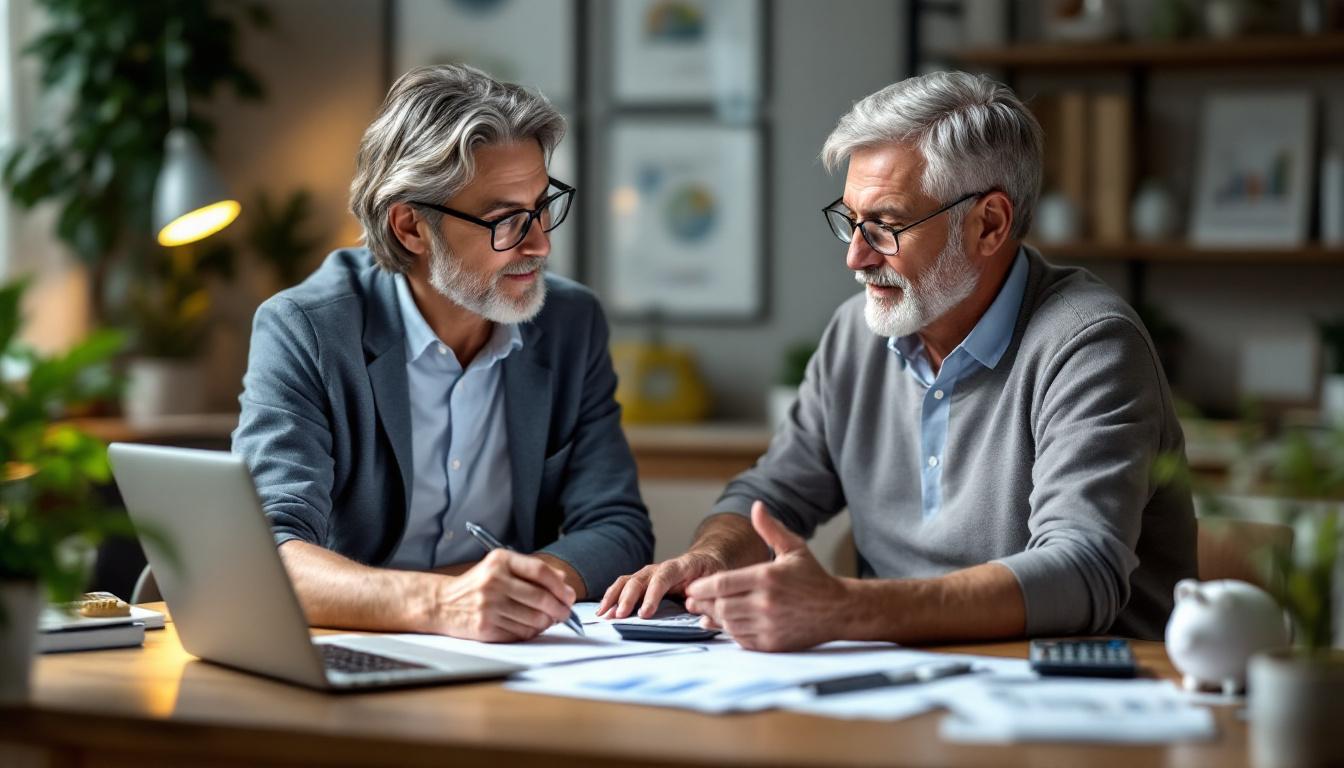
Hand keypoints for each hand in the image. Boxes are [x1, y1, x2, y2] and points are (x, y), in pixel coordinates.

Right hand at [429, 550, 575, 641]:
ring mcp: (489, 606)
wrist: (442, 603)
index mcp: (500, 561)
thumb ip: (530, 571)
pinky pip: (521, 633)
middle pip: (541, 598)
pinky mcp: (486, 627)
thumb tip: (562, 582)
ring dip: (547, 622)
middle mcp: (494, 581)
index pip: (540, 571)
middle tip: (565, 612)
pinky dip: (531, 632)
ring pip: (534, 619)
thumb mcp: (500, 567)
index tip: (569, 595)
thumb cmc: (477, 585)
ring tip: (548, 620)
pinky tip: (529, 626)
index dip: (560, 586)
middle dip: (560, 608)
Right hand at [597, 550, 727, 618]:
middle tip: (620, 616)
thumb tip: (698, 612)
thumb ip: (709, 597)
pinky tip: (603, 610)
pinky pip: (623, 586)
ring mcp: (650, 573)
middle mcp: (661, 567)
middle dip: (628, 598)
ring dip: (614, 597)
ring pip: (628, 581)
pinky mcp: (643, 581)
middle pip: (640, 579)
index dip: (652, 595)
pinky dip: (612, 597)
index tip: (645, 613)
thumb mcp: (717, 584)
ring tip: (604, 614)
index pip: (663, 577)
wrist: (707, 560)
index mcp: (683, 566)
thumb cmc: (712, 575)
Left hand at [684, 501, 851, 651]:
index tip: (692, 587)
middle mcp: (766, 603)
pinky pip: (740, 639)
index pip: (721, 584)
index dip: (701, 588)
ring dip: (714, 618)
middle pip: (720, 606)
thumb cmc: (813, 578)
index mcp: (767, 577)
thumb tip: (756, 506)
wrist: (838, 610)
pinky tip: (726, 624)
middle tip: (692, 602)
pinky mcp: (772, 643)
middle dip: (702, 604)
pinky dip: (730, 632)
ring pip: (728, 624)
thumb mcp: (794, 548)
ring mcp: (769, 625)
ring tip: (708, 611)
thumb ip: (771, 529)